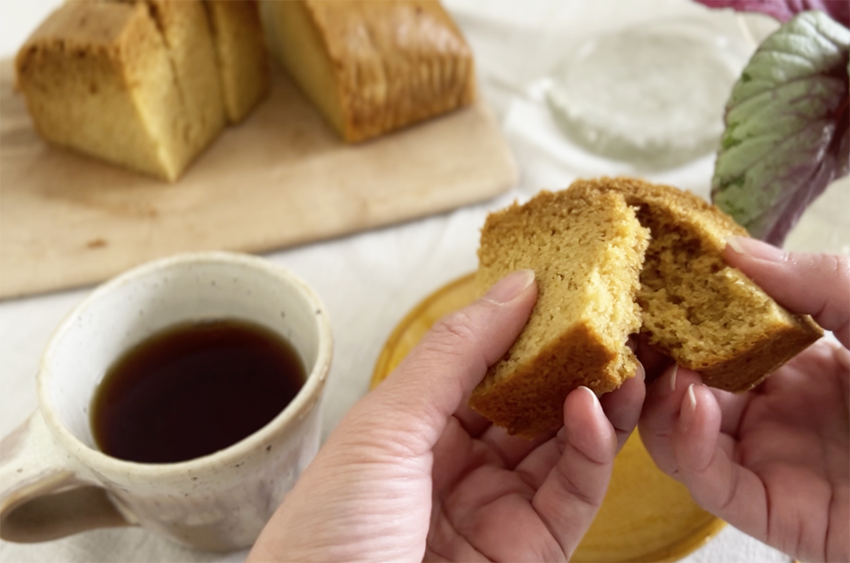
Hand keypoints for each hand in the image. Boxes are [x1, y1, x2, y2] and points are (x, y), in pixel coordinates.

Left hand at [247, 270, 645, 562]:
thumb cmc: (329, 534)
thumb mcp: (385, 425)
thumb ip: (455, 353)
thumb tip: (515, 287)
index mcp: (411, 431)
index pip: (479, 367)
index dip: (521, 328)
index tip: (562, 287)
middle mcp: (456, 467)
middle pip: (528, 403)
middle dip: (570, 361)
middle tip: (612, 317)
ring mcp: (496, 510)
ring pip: (563, 444)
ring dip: (597, 399)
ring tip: (625, 356)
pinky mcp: (532, 552)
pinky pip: (574, 491)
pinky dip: (593, 448)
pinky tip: (596, 407)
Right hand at [639, 237, 849, 562]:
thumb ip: (813, 280)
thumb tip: (731, 249)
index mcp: (799, 364)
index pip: (713, 338)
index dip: (674, 315)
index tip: (640, 287)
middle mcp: (776, 411)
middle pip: (683, 384)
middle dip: (648, 358)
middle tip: (620, 329)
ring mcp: (772, 461)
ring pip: (679, 434)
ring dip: (654, 398)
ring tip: (656, 368)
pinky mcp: (776, 511)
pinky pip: (711, 481)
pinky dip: (682, 443)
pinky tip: (686, 403)